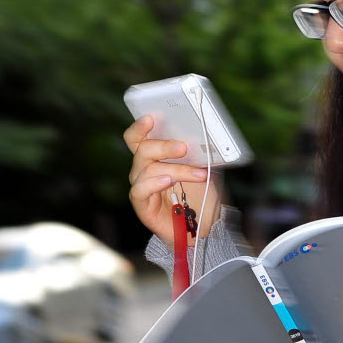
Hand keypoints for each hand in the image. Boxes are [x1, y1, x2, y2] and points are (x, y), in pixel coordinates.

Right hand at [124, 115, 222, 245]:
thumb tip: (205, 133)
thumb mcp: (204, 166)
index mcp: (154, 156)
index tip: (150, 118)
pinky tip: (167, 181)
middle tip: (183, 147)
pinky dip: (153, 183)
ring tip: (198, 174)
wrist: (206, 224)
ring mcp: (141, 186)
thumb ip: (199, 151)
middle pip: (142, 149)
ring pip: (148, 169)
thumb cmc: (202, 192)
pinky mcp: (142, 205)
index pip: (137, 138)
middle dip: (164, 145)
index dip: (139, 127)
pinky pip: (140, 190)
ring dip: (176, 169)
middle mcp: (143, 169)